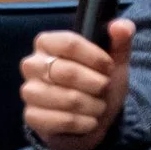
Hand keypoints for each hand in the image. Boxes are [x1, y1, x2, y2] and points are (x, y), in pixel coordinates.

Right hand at [21, 19, 132, 149]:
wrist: (90, 118)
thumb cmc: (96, 84)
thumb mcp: (114, 61)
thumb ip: (121, 40)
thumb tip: (121, 26)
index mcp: (46, 43)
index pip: (69, 43)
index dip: (96, 58)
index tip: (108, 68)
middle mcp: (32, 65)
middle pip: (68, 72)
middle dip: (96, 84)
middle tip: (103, 89)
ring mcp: (29, 91)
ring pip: (69, 99)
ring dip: (93, 106)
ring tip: (98, 106)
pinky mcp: (31, 117)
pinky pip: (64, 120)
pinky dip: (85, 123)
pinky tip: (88, 121)